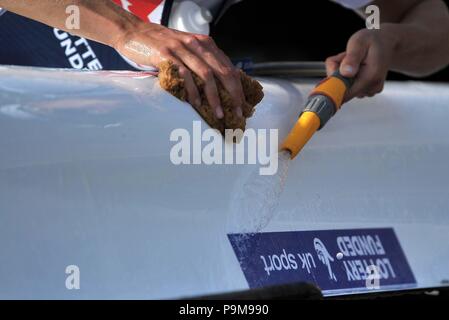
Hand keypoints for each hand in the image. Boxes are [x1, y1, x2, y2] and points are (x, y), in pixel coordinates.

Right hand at [114, 22, 244, 118]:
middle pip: (223, 71)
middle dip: (233, 95)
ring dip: (215, 97)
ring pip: (206, 74)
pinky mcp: (166, 55)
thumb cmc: (160, 46)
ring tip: (219, 114)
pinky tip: (196, 104)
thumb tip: (218, 87)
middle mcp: (196, 44)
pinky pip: (185, 74)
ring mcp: (181, 48)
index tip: (241, 105)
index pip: (229, 67)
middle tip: (236, 113)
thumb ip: (200, 63)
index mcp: (205, 44)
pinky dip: (193, 91)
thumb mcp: (185, 50)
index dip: (238, 88)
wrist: (132, 32)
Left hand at [325, 27, 397, 100]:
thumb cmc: (372, 40)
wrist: (385, 42)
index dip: (334, 82)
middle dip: (337, 74)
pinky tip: (355, 67)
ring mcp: (369, 91)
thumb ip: (351, 57)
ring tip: (352, 61)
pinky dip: (346, 78)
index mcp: (371, 76)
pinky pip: (348, 88)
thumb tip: (345, 73)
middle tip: (345, 58)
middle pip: (341, 90)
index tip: (336, 67)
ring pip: (344, 88)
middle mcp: (371, 87)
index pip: (344, 93)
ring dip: (341, 75)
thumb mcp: (359, 42)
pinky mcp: (366, 91)